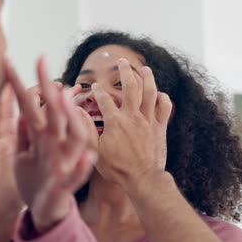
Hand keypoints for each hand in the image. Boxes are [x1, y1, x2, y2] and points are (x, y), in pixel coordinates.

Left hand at [6, 57, 96, 233]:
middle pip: (53, 111)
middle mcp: (54, 144)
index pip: (28, 104)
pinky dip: (82, 168)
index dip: (17, 83)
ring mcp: (62, 163)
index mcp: (40, 136)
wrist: (43, 211)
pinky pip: (77, 177)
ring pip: (74, 137)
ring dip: (72, 118)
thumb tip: (19, 111)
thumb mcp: (22, 155)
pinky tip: (87, 157)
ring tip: (65, 97)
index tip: (6, 59)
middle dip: (47, 86)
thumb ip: (22, 134)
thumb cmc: (33, 180)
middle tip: (42, 59)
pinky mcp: (65, 186)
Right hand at [92, 58, 172, 192]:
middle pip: (130, 86)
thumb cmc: (117, 168)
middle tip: (121, 61)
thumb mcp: (95, 151)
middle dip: (124, 71)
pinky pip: (165, 108)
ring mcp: (148, 121)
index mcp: (115, 121)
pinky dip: (163, 98)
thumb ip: (86, 129)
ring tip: (144, 68)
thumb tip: (76, 112)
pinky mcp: (160, 127)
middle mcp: (133, 116)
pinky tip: (159, 94)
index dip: (97, 90)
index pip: (104, 99)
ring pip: (150, 92)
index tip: (93, 87)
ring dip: (147, 78)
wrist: (143, 180)